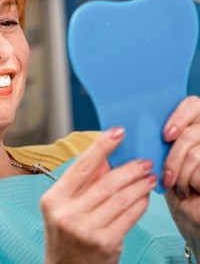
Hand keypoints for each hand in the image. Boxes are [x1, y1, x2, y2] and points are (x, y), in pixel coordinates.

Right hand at [41, 127, 155, 263]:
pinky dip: (140, 203)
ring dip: (139, 185)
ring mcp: (86, 229)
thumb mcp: (64, 206)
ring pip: (120, 198)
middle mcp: (67, 213)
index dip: (101, 147)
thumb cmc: (65, 235)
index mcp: (53, 199)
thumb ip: (83, 183)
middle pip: (105, 182)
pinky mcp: (105, 243)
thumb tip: (107, 159)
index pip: (81, 166)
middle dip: (129, 168)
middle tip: (143, 161)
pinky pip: (129, 216)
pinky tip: (144, 196)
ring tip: (148, 177)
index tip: (117, 132)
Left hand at [163, 96, 199, 258]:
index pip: (193, 104)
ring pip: (196, 152)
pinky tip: (187, 190)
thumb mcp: (159, 154)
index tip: (166, 135)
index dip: (180, 116)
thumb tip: (121, 126)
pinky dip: (190, 181)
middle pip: (192, 132)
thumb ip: (152, 136)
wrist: (190, 211)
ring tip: (174, 183)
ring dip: (180, 171)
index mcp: (193, 122)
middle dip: (175, 155)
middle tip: (166, 172)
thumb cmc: (171, 179)